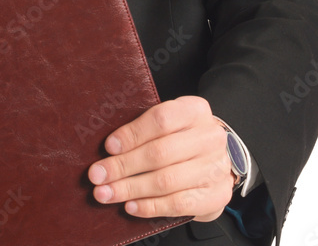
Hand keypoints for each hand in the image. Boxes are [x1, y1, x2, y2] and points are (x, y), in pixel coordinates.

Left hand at [87, 95, 233, 222]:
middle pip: (160, 153)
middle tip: (98, 175)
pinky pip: (177, 204)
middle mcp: (210, 138)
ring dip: (130, 189)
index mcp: (195, 110)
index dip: (132, 134)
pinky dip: (150, 206)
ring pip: (166, 181)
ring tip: (106, 193)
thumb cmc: (185, 137)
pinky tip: (131, 205)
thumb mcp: (171, 121)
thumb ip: (145, 128)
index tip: (108, 147)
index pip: (161, 120)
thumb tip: (109, 147)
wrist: (219, 158)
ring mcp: (216, 168)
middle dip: (123, 166)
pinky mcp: (216, 195)